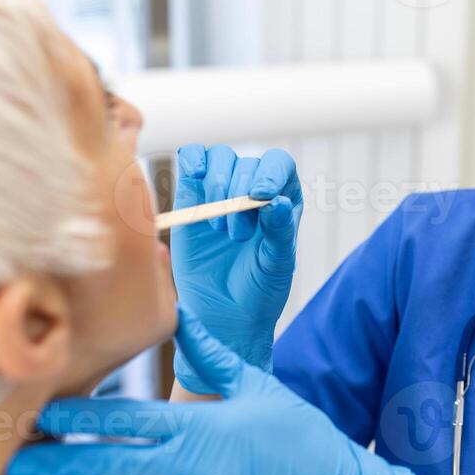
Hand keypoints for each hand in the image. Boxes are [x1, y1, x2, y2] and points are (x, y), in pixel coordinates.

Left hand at [5, 308, 414, 474]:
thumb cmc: (297, 436)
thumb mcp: (256, 383)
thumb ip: (209, 352)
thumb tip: (180, 310)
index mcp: (197, 428)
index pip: (122, 420)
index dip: (76, 418)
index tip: (40, 414)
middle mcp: (186, 471)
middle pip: (102, 467)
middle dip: (51, 466)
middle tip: (8, 463)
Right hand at [171, 145, 301, 375]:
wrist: (223, 316)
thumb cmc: (258, 291)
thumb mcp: (277, 265)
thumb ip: (279, 233)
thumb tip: (278, 201)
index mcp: (282, 199)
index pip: (280, 165)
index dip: (270, 172)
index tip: (260, 195)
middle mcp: (253, 189)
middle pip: (248, 163)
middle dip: (241, 194)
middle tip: (237, 236)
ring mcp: (221, 191)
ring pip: (220, 158)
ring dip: (219, 185)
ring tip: (219, 228)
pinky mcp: (191, 196)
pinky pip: (191, 160)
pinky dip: (193, 160)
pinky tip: (197, 178)